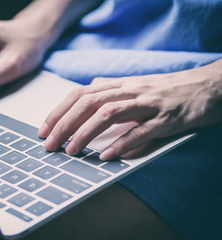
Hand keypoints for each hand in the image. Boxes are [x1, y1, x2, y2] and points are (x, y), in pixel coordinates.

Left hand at [38, 60, 221, 159]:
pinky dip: (123, 143)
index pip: (80, 94)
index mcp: (119, 85)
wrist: (208, 85)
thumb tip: (84, 99)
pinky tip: (108, 156)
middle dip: (64, 124)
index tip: (43, 130)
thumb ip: (109, 92)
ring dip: (86, 133)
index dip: (58, 112)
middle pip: (89, 103)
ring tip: (72, 151)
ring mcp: (148, 103)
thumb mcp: (134, 87)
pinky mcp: (167, 118)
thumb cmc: (166, 90)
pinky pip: (142, 130)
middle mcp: (129, 90)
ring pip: (110, 114)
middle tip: (50, 145)